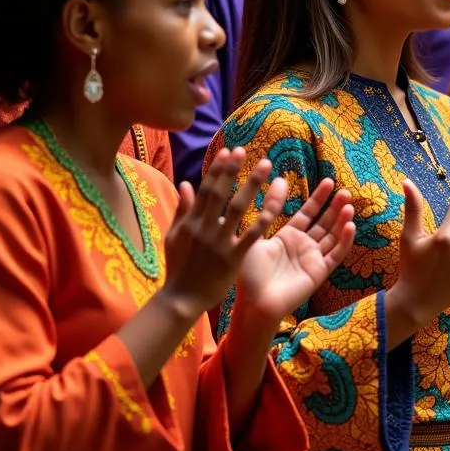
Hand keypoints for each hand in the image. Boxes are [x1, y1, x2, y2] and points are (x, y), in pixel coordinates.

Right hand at [161, 148, 294, 317]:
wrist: (181, 300)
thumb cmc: (179, 267)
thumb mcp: (174, 236)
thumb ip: (183, 209)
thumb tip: (185, 183)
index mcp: (191, 221)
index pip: (206, 189)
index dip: (218, 169)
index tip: (229, 151)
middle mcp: (204, 228)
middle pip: (221, 194)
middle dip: (233, 171)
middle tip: (246, 150)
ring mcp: (219, 243)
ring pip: (237, 209)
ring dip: (251, 185)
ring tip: (265, 166)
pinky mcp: (232, 258)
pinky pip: (251, 236)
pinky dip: (263, 219)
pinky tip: (275, 204)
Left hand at [235, 178, 355, 322]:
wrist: (253, 303)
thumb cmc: (248, 272)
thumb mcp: (257, 232)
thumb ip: (270, 207)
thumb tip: (280, 179)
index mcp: (287, 237)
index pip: (308, 213)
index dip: (318, 198)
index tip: (329, 181)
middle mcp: (302, 246)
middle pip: (324, 222)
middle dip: (335, 207)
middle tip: (345, 191)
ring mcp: (312, 259)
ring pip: (332, 236)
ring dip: (342, 220)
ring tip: (349, 204)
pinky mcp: (319, 272)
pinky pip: (335, 255)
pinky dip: (344, 241)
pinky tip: (350, 225)